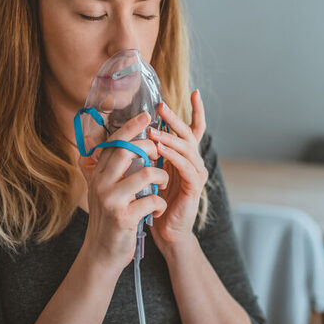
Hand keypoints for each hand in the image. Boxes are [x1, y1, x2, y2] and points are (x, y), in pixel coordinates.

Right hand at [78, 111, 168, 274]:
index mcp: (98, 173)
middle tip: (160, 153)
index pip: (115, 142)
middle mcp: (101, 183)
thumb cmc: (109, 218)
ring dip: (162, 177)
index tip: (147, 116)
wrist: (102, 255)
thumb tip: (106, 139)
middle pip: (128, 150)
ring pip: (147, 173)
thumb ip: (105, 167)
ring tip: (163, 186)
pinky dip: (160, 204)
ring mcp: (111, 200)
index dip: (131, 127)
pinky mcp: (123, 217)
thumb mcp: (102, 189)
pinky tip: (157, 211)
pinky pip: (152, 200)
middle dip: (151, 146)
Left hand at [146, 90, 207, 254]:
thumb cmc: (155, 200)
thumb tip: (127, 134)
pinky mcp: (194, 186)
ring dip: (170, 138)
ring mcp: (196, 173)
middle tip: (161, 107)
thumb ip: (145, 153)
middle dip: (175, 119)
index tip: (195, 92)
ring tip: (153, 131)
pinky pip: (185, 166)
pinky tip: (160, 150)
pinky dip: (173, 156)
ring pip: (187, 148)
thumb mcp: (149, 172)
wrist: (165, 231)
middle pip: (189, 133)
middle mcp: (194, 161)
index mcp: (184, 156)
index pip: (193, 129)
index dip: (196, 111)